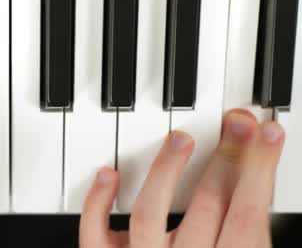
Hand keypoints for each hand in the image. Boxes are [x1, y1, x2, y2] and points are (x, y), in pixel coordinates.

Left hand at [80, 109, 282, 247]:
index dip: (260, 169)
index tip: (267, 133)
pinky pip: (93, 233)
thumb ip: (247, 241)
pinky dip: (96, 202)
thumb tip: (256, 200)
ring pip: (150, 211)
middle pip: (208, 205)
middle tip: (235, 123)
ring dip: (167, 170)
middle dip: (226, 158)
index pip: (247, 215)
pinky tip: (108, 172)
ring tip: (181, 139)